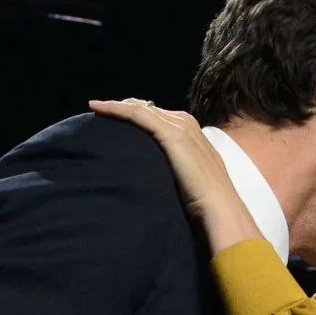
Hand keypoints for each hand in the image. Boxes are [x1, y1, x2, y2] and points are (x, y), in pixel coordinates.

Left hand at [86, 99, 265, 252]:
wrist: (219, 207)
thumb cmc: (205, 202)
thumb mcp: (190, 178)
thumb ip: (178, 169)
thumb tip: (158, 175)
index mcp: (193, 132)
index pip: (159, 117)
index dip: (136, 115)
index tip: (116, 118)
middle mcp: (186, 123)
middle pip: (148, 109)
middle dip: (125, 108)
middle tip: (102, 111)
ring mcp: (179, 126)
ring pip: (140, 108)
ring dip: (116, 106)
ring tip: (96, 108)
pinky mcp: (171, 134)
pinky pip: (136, 115)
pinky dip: (115, 110)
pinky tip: (97, 109)